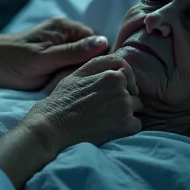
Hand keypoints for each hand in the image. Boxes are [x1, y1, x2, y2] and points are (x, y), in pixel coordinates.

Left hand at [0, 18, 109, 91]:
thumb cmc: (15, 61)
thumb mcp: (46, 59)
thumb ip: (75, 52)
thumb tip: (103, 43)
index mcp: (65, 27)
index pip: (97, 41)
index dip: (98, 58)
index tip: (94, 75)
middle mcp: (64, 32)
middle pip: (90, 51)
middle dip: (86, 66)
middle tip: (75, 81)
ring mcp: (59, 43)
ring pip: (80, 60)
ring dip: (76, 72)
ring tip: (66, 83)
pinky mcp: (52, 55)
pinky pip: (69, 64)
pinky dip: (68, 74)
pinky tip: (61, 83)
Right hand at [22, 53, 142, 154]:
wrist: (52, 126)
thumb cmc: (62, 100)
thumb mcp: (78, 74)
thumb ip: (99, 64)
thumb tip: (116, 62)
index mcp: (111, 74)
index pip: (128, 72)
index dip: (123, 79)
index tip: (115, 88)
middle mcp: (121, 89)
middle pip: (133, 91)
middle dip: (124, 96)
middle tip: (104, 106)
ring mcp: (125, 108)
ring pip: (136, 107)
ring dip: (126, 111)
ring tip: (106, 116)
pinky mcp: (126, 127)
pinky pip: (137, 124)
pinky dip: (127, 127)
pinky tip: (110, 127)